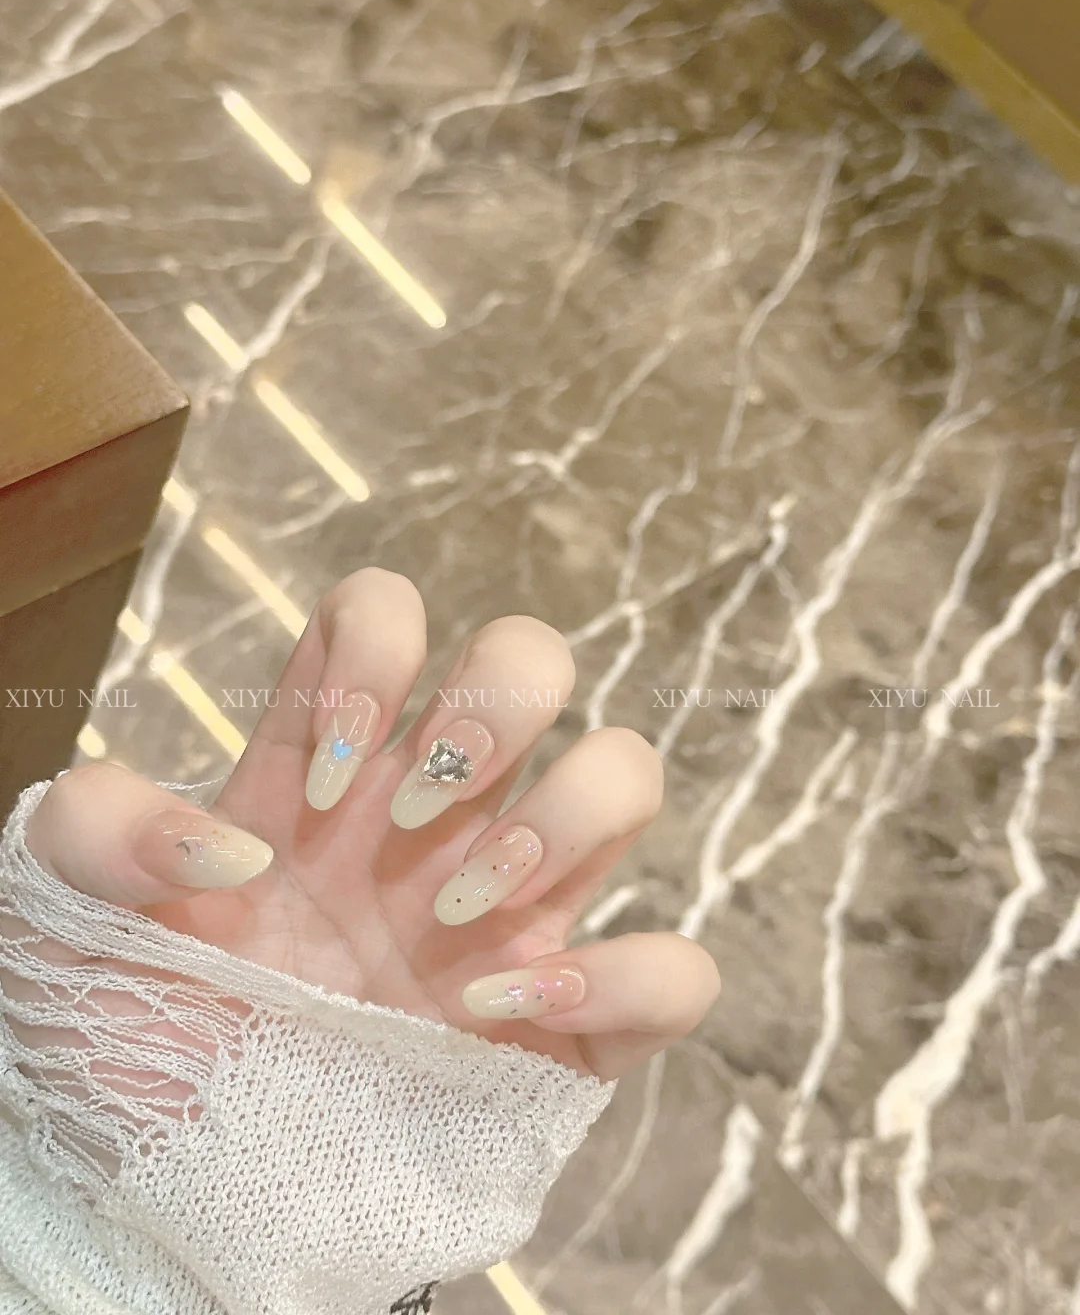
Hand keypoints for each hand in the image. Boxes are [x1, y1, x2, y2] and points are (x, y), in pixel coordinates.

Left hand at [24, 568, 720, 1080]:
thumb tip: (234, 839)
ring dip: (562, 817)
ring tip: (447, 918)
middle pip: (533, 658)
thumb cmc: (139, 1036)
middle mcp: (437, 814)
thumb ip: (98, 826)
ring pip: (628, 770)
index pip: (391, 615)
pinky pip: (676, 969)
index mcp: (333, 764)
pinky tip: (502, 1010)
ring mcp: (514, 908)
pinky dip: (620, 976)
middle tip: (408, 820)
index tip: (322, 778)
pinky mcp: (573, 1022)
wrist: (183, 1185)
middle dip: (493, 708)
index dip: (376, 653)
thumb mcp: (71, 916)